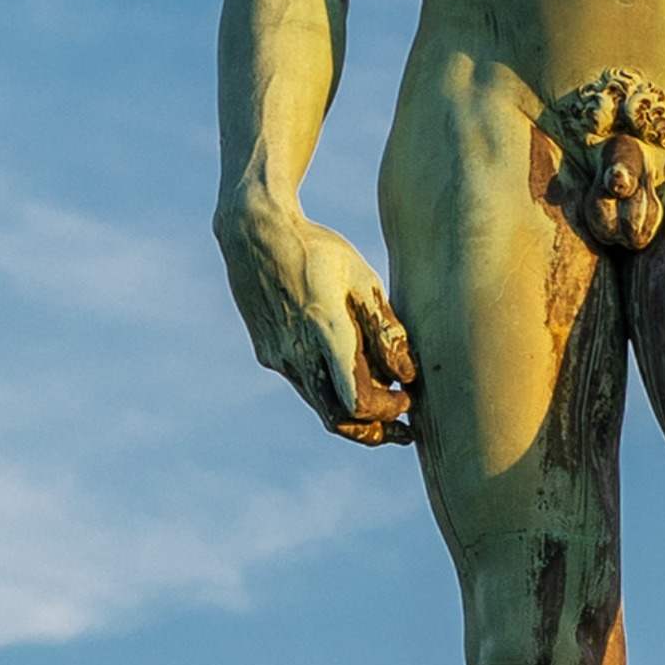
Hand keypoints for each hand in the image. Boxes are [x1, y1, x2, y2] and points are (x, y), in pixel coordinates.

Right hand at [219, 199, 416, 444]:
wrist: (255, 234)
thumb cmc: (319, 251)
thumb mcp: (363, 281)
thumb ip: (386, 330)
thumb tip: (407, 376)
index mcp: (326, 331)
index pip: (357, 401)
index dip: (388, 411)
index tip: (409, 398)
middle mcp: (297, 352)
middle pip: (336, 418)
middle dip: (374, 431)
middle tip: (404, 431)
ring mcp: (277, 356)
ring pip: (319, 404)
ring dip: (353, 413)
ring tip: (386, 405)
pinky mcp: (267, 353)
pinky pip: (304, 384)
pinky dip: (331, 390)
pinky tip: (352, 374)